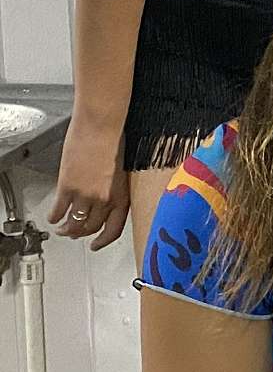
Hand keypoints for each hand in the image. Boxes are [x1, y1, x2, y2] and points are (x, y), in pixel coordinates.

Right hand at [48, 118, 131, 249]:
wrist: (102, 127)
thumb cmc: (114, 142)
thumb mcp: (121, 172)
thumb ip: (113, 189)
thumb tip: (103, 200)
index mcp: (122, 196)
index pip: (114, 229)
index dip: (104, 241)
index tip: (96, 245)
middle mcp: (105, 200)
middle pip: (91, 227)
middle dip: (81, 233)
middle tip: (73, 234)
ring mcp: (86, 195)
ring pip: (74, 222)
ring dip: (66, 228)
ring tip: (61, 228)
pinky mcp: (68, 187)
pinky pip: (59, 209)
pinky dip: (54, 215)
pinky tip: (52, 216)